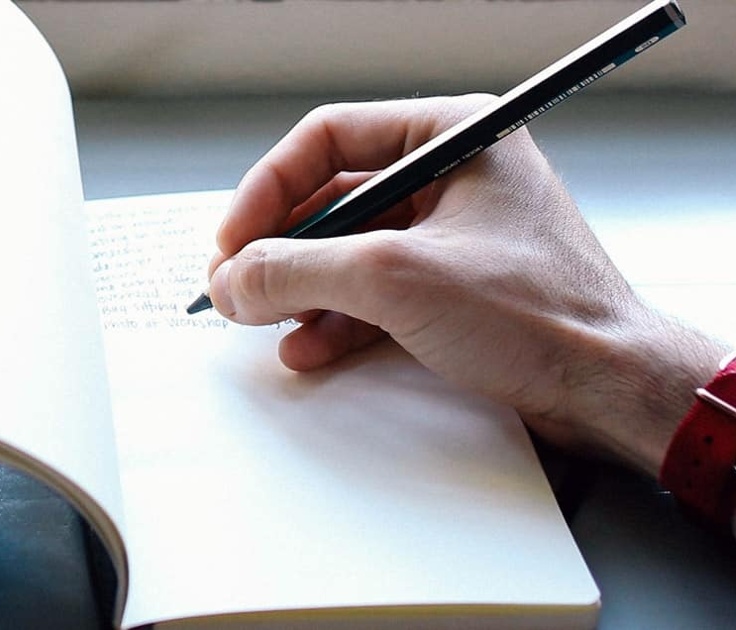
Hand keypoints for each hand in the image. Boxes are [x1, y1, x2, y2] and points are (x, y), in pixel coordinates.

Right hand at [207, 95, 726, 475]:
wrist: (610, 389)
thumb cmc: (538, 314)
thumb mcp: (394, 280)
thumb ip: (297, 269)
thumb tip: (230, 277)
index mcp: (453, 135)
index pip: (328, 138)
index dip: (268, 189)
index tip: (232, 241)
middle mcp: (452, 174)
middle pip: (333, 197)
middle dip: (281, 248)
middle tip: (237, 286)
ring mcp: (452, 233)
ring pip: (348, 249)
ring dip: (302, 288)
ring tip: (265, 322)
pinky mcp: (453, 287)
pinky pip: (374, 290)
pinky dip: (335, 318)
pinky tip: (307, 347)